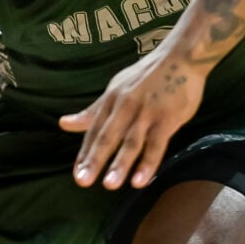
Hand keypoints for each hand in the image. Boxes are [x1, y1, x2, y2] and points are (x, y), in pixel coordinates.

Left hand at [61, 45, 208, 190]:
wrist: (180, 58)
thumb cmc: (146, 76)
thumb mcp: (115, 89)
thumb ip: (92, 111)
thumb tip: (63, 124)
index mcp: (112, 100)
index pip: (94, 130)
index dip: (85, 153)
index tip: (77, 174)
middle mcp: (126, 106)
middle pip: (108, 137)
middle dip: (95, 160)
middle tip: (83, 182)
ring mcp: (147, 112)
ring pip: (131, 142)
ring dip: (120, 164)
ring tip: (110, 185)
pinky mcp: (167, 118)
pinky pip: (156, 144)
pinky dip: (148, 163)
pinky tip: (140, 180)